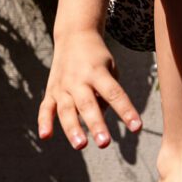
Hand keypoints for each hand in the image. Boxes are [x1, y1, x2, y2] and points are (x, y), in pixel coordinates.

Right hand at [37, 30, 141, 148]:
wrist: (74, 35)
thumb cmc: (98, 58)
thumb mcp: (110, 69)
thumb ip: (107, 95)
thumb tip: (98, 121)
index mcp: (97, 72)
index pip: (114, 94)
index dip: (126, 111)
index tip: (137, 127)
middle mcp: (78, 80)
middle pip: (88, 105)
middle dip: (96, 125)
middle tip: (104, 143)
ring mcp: (62, 86)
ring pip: (66, 110)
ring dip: (72, 129)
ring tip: (81, 145)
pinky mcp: (51, 91)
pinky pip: (46, 108)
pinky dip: (44, 122)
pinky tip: (45, 136)